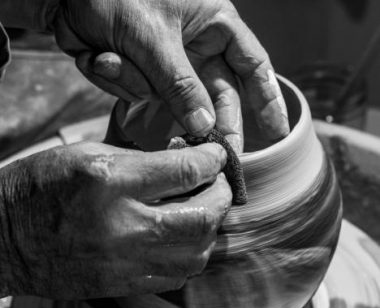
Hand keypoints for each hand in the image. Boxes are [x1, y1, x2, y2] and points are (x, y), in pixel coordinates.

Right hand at [0, 142, 230, 298]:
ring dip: (212, 226)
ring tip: (205, 208)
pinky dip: (193, 253)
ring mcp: (125, 262)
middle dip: (222, 194)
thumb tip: (185, 162)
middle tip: (218, 181)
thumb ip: (142, 159)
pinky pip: (178, 275)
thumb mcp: (88, 154)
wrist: (4, 239)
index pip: (184, 171)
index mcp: (111, 181)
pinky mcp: (123, 285)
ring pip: (198, 251)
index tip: (217, 154)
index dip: (211, 159)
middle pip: (202, 215)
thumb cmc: (40, 187)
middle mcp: (123, 225)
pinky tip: (186, 237)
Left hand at [51, 0, 289, 151]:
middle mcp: (195, 46)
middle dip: (210, 122)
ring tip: (109, 53)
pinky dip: (115, 79)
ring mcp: (167, 64)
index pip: (252, 65)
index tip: (277, 131)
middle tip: (218, 154)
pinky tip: (98, 53)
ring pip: (170, 100)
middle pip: (217, 95)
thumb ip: (181, 85)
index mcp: (212, 24)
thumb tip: (204, 128)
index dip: (268, 99)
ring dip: (136, 85)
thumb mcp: (153, 36)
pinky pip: (137, 94)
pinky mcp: (141, 74)